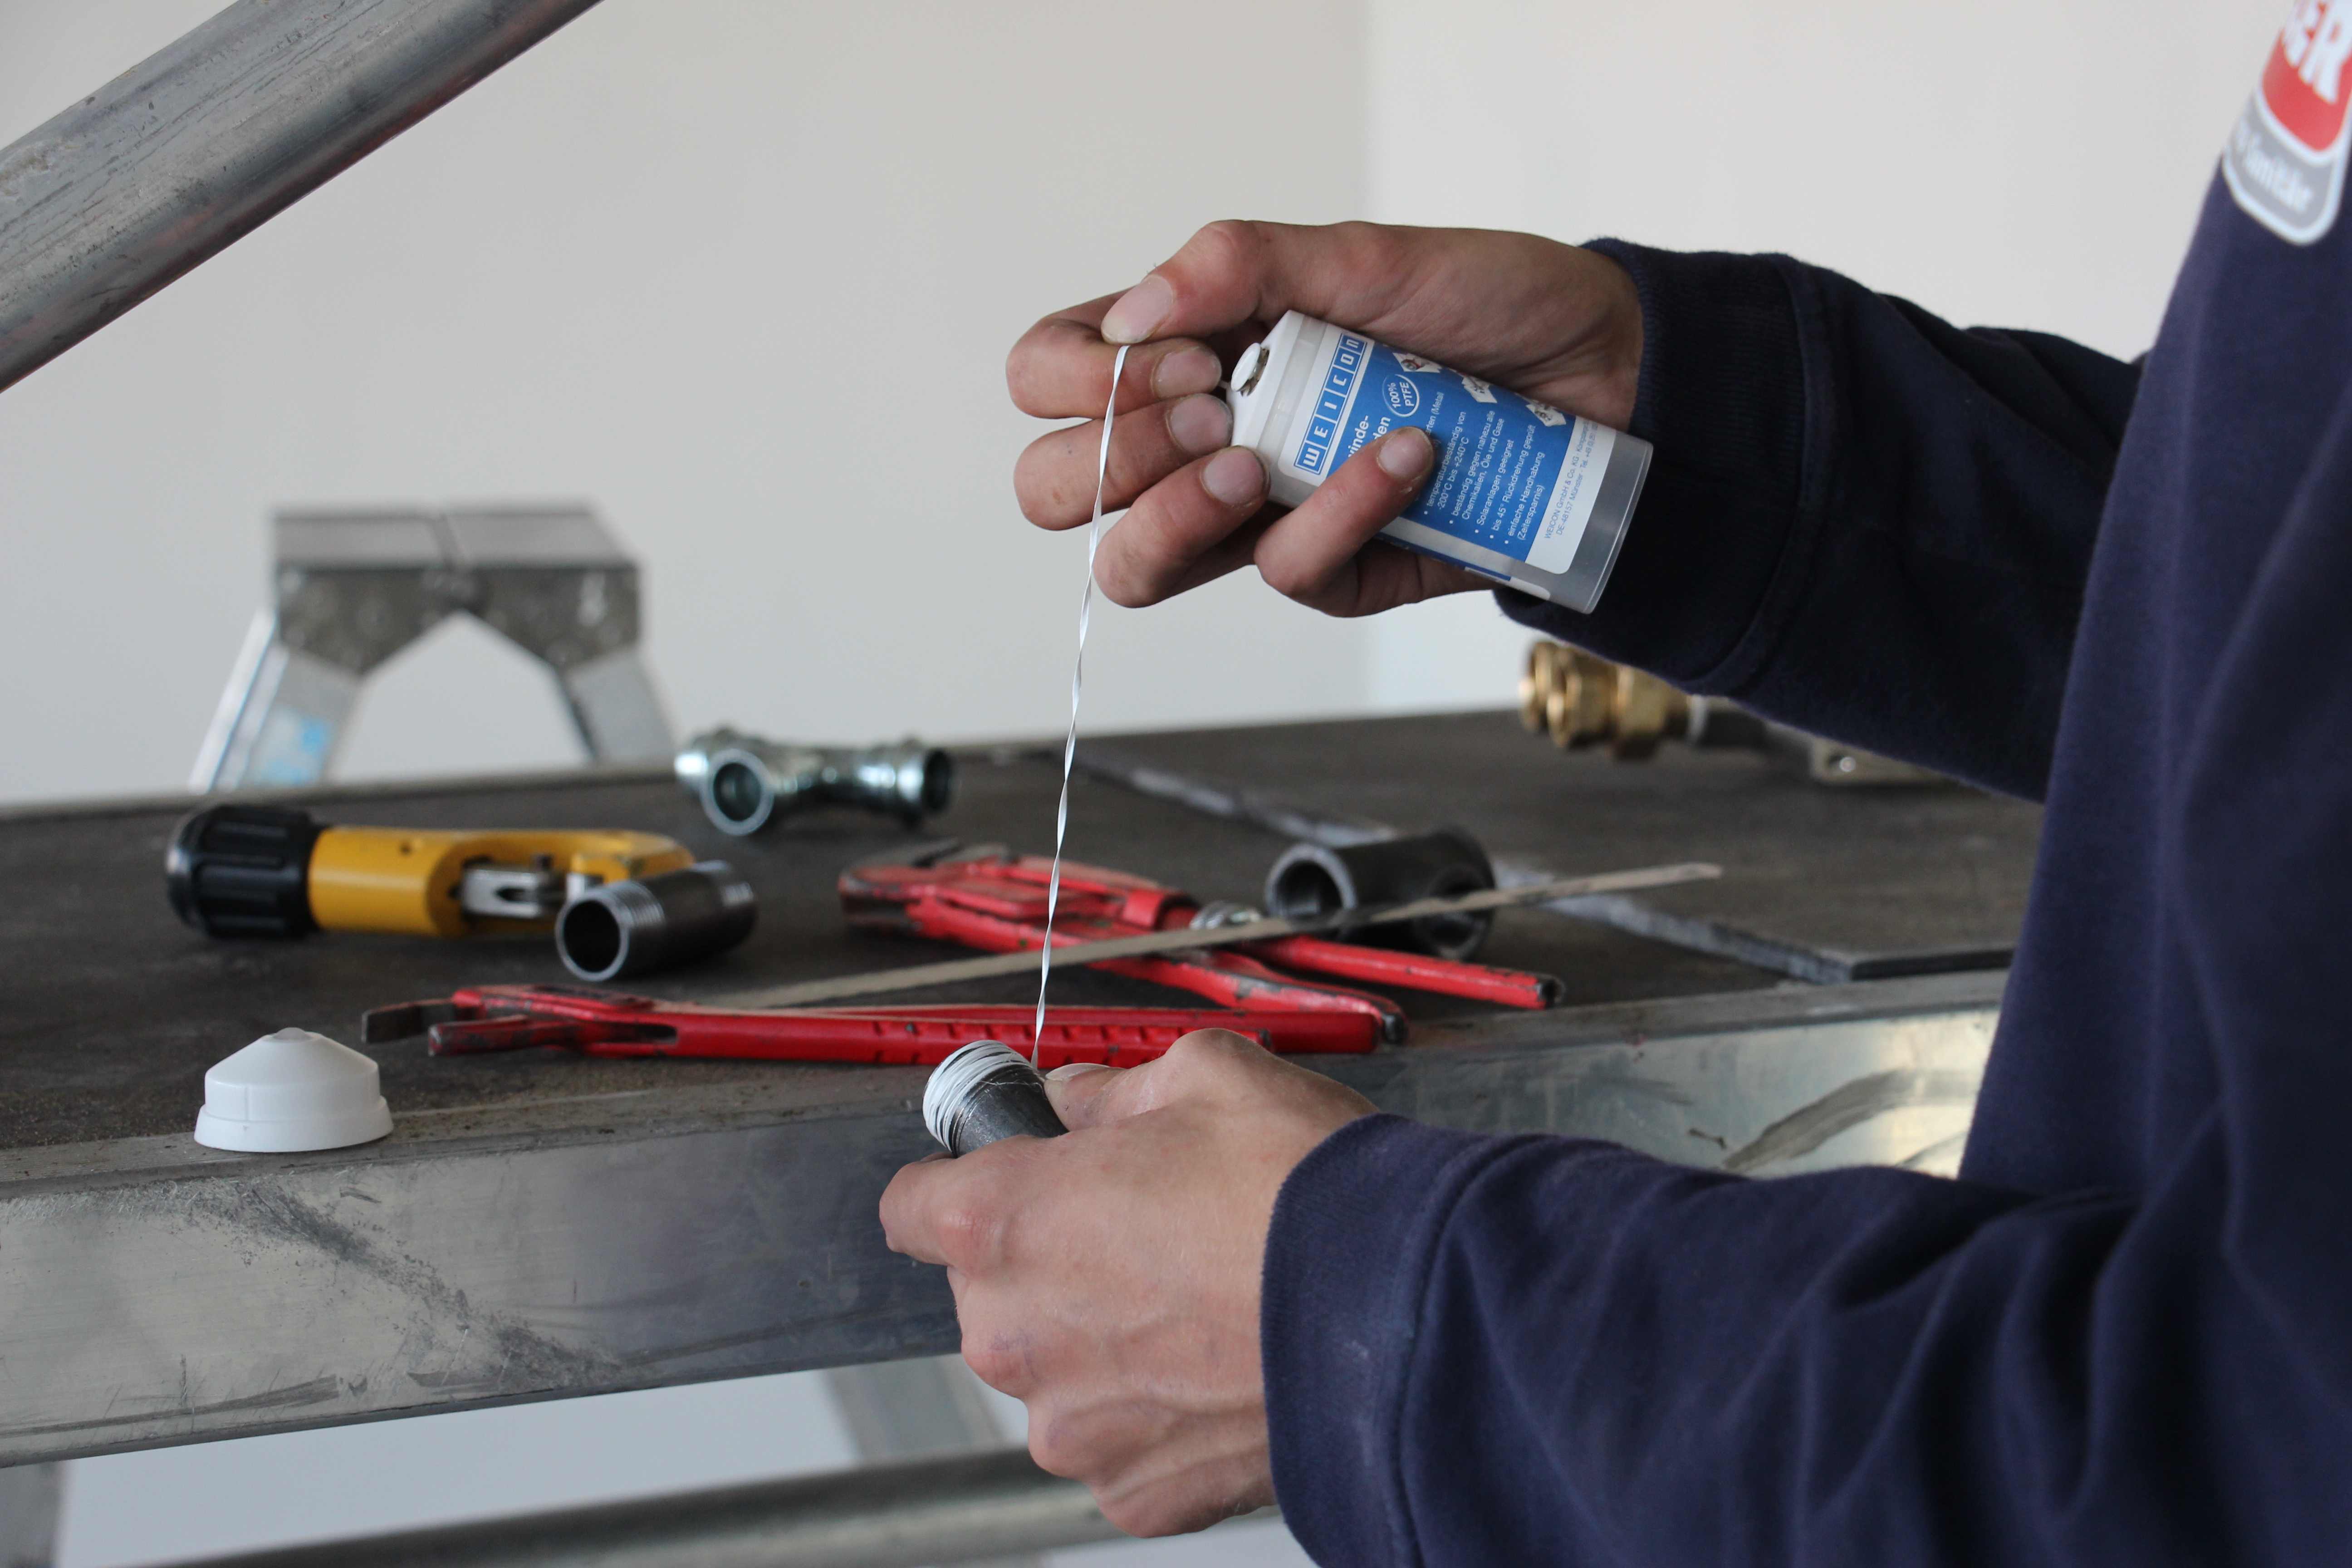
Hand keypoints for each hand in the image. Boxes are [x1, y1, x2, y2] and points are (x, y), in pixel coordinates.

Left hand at [878, 1030, 1375, 1535]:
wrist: (1405, 1306)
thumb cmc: (1302, 1191)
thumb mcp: (1204, 1073)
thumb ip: (1113, 1090)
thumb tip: (1082, 1102)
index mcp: (1003, 1222)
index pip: (912, 1205)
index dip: (960, 1181)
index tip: (1005, 1175)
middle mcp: (1013, 1335)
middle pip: (990, 1293)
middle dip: (1049, 1262)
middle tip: (1144, 1231)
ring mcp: (1071, 1426)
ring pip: (1058, 1372)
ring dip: (1103, 1341)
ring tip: (1201, 1300)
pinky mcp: (1134, 1489)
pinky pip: (1122, 1441)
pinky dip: (1160, 1410)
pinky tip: (1223, 1362)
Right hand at [1007, 220, 1642, 616]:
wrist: (1604, 371)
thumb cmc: (1482, 303)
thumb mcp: (1361, 255)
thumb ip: (1238, 264)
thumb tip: (1132, 315)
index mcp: (1182, 351)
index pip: (1046, 378)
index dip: (1078, 380)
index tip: (1182, 354)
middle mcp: (1200, 440)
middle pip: (1056, 490)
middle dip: (1110, 460)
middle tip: (1209, 414)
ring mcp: (1258, 515)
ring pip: (1136, 568)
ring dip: (1181, 514)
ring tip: (1259, 462)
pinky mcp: (1330, 569)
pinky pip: (1286, 572)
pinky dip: (1340, 512)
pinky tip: (1404, 456)